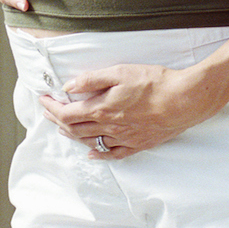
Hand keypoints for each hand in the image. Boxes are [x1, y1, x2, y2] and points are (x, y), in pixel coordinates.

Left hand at [39, 64, 223, 158]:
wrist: (184, 100)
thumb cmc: (154, 82)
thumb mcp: (119, 72)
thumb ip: (92, 80)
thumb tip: (69, 86)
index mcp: (101, 109)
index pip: (66, 113)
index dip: (52, 108)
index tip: (44, 99)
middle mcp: (109, 127)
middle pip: (75, 129)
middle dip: (57, 120)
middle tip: (49, 112)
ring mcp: (124, 138)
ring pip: (91, 141)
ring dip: (73, 135)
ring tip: (63, 128)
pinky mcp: (139, 144)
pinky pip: (114, 154)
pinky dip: (100, 155)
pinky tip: (93, 154)